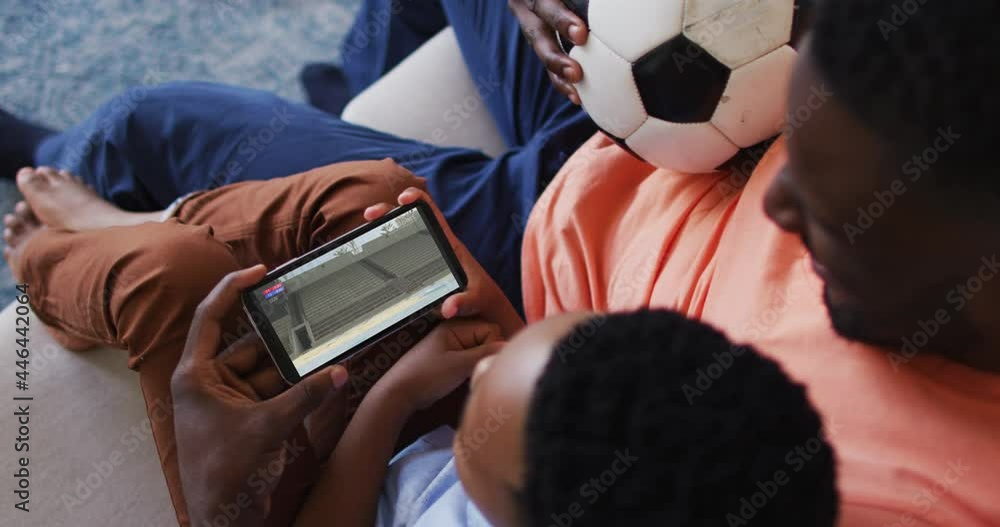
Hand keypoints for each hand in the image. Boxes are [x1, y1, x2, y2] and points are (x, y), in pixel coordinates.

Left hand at [171, 265, 349, 526]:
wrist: (224, 520)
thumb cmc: (226, 474)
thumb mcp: (268, 428)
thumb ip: (306, 396)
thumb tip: (341, 371)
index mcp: (196, 376)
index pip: (211, 317)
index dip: (233, 289)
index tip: (260, 271)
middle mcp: (209, 383)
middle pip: (249, 344)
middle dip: (282, 334)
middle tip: (311, 312)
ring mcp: (229, 401)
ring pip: (267, 368)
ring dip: (295, 363)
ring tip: (326, 344)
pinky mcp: (247, 418)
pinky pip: (275, 391)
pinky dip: (297, 385)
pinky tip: (322, 376)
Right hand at [364, 188, 524, 337]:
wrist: (482, 310)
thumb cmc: (481, 299)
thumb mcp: (474, 299)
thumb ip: (463, 302)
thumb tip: (448, 308)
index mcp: (448, 244)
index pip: (432, 212)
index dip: (417, 199)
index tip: (402, 199)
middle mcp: (433, 247)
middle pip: (407, 221)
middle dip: (388, 212)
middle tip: (370, 215)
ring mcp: (423, 259)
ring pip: (398, 238)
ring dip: (380, 231)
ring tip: (361, 233)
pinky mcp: (416, 273)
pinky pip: (396, 257)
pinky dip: (380, 251)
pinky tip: (364, 255)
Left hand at [376, 318, 502, 413]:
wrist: (398, 393)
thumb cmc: (427, 377)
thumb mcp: (460, 365)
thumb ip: (486, 354)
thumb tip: (509, 348)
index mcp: (455, 326)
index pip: (491, 329)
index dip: (492, 347)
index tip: (481, 363)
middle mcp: (454, 332)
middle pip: (486, 339)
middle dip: (486, 356)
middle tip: (474, 372)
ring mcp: (451, 346)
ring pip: (479, 351)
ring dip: (478, 364)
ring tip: (466, 378)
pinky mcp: (448, 359)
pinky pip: (470, 360)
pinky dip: (471, 369)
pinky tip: (462, 381)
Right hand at [508, 0, 587, 103]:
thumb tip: (631, 5)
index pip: (545, 4)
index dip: (560, 19)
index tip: (582, 34)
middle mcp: (528, 4)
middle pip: (537, 33)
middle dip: (555, 56)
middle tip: (576, 72)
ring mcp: (531, 20)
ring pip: (540, 51)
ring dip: (557, 74)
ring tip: (576, 92)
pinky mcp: (541, 35)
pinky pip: (547, 60)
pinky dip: (561, 79)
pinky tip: (578, 96)